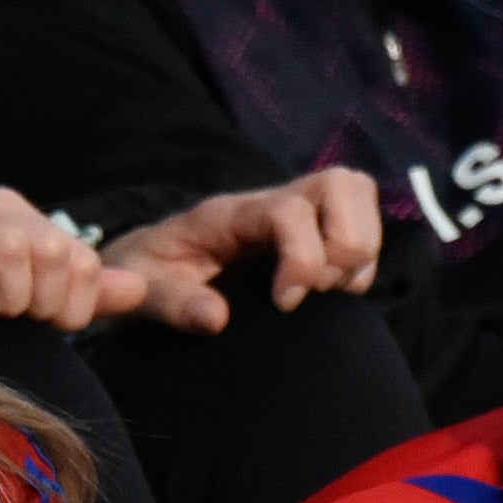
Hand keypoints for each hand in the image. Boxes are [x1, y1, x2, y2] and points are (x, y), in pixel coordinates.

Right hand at [0, 184, 125, 335]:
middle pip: (55, 251)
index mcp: (15, 215)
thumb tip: (140, 288)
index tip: (39, 319)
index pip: (82, 259)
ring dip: (7, 301)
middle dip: (42, 303)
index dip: (73, 306)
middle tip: (8, 314)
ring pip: (16, 250)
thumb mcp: (20, 286)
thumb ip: (81, 288)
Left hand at [93, 169, 385, 333]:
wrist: (145, 264)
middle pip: (341, 184)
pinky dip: (362, 260)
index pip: (288, 211)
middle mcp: (269, 203)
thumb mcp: (141, 290)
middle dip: (347, 244)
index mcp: (229, 214)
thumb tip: (215, 318)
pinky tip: (331, 293)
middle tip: (316, 291)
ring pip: (357, 193)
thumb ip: (170, 303)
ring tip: (328, 290)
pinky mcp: (312, 230)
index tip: (284, 304)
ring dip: (361, 248)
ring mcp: (296, 212)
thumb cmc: (145, 275)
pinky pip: (362, 222)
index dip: (301, 258)